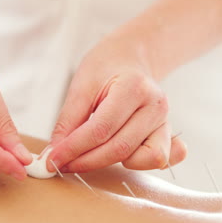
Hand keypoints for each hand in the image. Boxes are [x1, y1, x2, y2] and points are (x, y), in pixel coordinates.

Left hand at [47, 34, 185, 172]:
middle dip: (86, 162)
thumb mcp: (81, 85)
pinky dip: (141, 165)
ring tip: (89, 154)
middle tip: (62, 164)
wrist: (130, 58)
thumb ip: (68, 121)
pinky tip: (121, 158)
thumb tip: (55, 153)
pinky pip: (162, 160)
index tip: (53, 160)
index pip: (101, 129)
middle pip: (119, 148)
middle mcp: (155, 106)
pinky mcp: (168, 134)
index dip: (74, 149)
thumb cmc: (105, 68)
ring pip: (140, 159)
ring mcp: (165, 121)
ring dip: (110, 163)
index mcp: (134, 87)